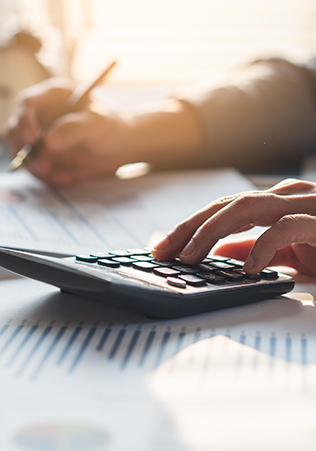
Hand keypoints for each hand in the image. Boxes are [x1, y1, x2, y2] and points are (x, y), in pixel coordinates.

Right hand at [6, 78, 137, 185]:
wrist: (120, 148)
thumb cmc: (111, 128)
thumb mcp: (97, 125)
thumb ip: (74, 130)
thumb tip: (48, 141)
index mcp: (51, 97)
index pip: (27, 104)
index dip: (24, 122)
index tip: (32, 141)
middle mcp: (40, 115)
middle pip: (15, 131)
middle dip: (26, 152)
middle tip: (45, 167)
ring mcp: (38, 137)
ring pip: (22, 154)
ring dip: (38, 169)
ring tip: (64, 177)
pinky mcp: (42, 156)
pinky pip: (35, 169)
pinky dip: (47, 178)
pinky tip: (67, 179)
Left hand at [151, 178, 315, 275]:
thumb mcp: (290, 253)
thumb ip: (257, 249)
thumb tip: (222, 253)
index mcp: (276, 202)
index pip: (221, 208)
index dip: (189, 225)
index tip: (163, 245)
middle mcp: (287, 196)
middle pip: (225, 205)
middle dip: (189, 227)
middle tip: (163, 251)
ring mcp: (306, 204)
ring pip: (246, 207)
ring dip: (211, 232)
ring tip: (190, 256)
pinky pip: (286, 228)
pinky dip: (262, 247)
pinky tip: (246, 268)